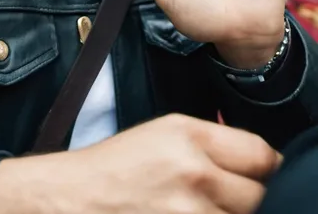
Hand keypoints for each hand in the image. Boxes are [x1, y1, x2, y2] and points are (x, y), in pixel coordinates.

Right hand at [0, 114, 279, 213]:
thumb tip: (260, 159)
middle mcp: (193, 172)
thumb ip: (212, 142)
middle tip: (221, 193)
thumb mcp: (164, 132)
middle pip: (258, 194)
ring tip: (196, 206)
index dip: (264, 166)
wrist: (74, 199)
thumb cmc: (116, 165)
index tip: (259, 172)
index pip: (261, 154)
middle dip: (246, 195)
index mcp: (188, 135)